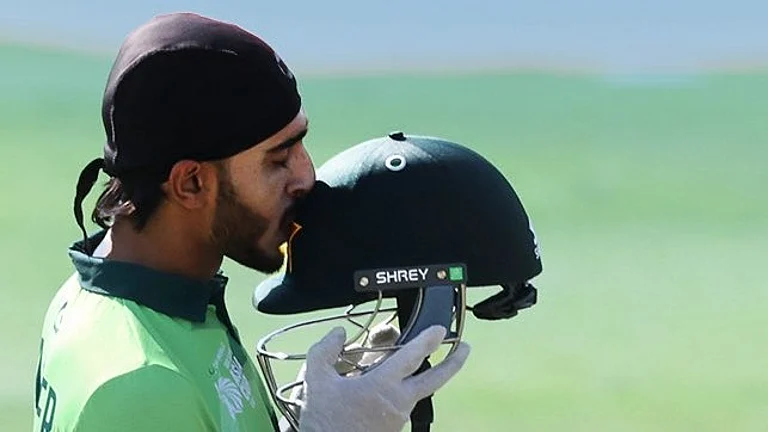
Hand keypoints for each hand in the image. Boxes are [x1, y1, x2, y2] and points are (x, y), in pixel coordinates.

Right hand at [298, 325, 470, 431]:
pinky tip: (383, 386)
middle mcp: (398, 403)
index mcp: (383, 386)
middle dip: (453, 362)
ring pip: (416, 392)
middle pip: (435, 380)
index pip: (413, 356)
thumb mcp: (316, 379)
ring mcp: (398, 419)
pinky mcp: (392, 430)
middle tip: (465, 348)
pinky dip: (399, 391)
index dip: (428, 340)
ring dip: (420, 376)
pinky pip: (401, 405)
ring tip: (413, 360)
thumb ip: (325, 350)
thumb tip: (338, 333)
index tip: (440, 329)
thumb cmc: (323, 421)